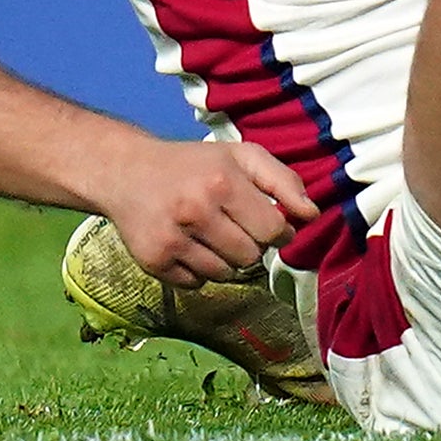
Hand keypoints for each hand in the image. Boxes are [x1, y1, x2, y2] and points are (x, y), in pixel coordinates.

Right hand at [103, 133, 314, 286]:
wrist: (127, 173)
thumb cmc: (195, 164)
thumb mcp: (243, 156)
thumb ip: (283, 181)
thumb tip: (312, 215)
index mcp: (223, 183)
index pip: (272, 230)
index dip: (280, 232)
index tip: (273, 226)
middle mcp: (195, 212)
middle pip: (250, 256)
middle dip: (252, 246)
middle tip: (238, 228)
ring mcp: (171, 239)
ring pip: (224, 274)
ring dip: (227, 260)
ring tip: (214, 235)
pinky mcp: (152, 261)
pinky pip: (196, 284)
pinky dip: (200, 271)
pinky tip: (191, 246)